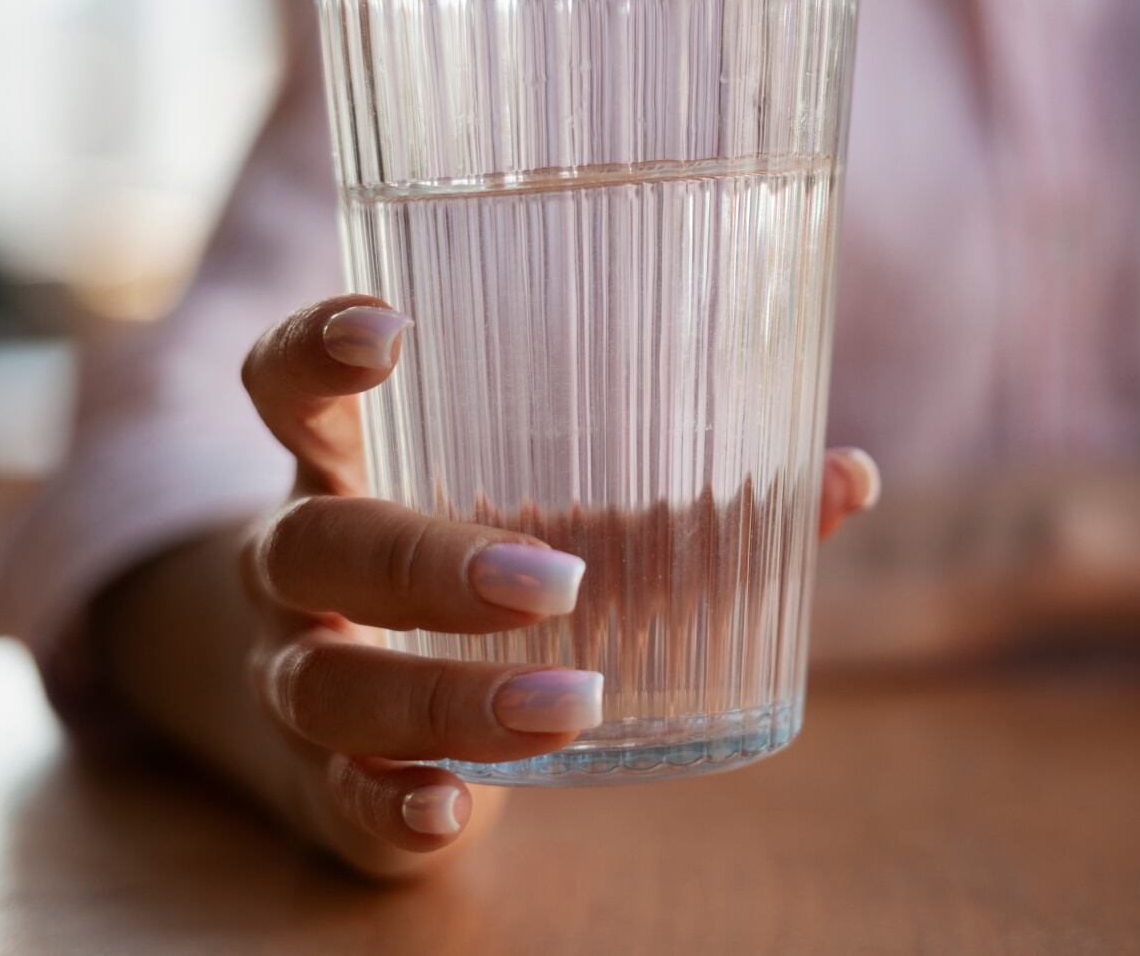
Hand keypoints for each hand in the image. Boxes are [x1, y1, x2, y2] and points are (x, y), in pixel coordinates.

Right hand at [92, 294, 879, 878]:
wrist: (339, 713)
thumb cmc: (476, 576)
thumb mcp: (558, 520)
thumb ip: (690, 500)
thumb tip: (852, 474)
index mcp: (353, 466)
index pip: (288, 387)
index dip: (317, 352)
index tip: (386, 331)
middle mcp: (300, 565)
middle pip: (323, 545)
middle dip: (432, 561)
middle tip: (558, 578)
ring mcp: (293, 676)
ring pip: (327, 685)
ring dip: (445, 698)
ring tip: (574, 706)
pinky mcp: (317, 784)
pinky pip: (334, 798)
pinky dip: (391, 806)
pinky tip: (451, 807)